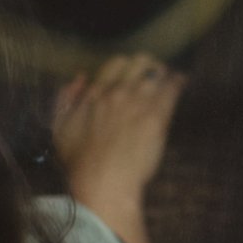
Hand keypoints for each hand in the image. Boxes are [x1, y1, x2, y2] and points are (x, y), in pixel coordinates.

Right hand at [53, 55, 185, 230]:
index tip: (133, 73)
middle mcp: (117, 92)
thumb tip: (80, 78)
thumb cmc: (80, 161)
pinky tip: (181, 82)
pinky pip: (171, 90)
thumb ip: (66, 99)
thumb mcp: (61, 127)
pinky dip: (177, 83)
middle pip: (140, 62)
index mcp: (96, 92)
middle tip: (155, 74)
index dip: (127, 66)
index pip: (117, 63)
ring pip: (158, 73)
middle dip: (149, 66)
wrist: (103, 180)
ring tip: (170, 78)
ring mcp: (138, 103)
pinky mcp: (156, 117)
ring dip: (164, 74)